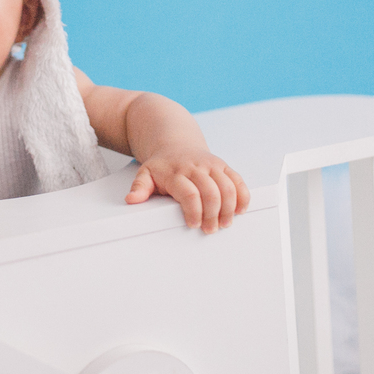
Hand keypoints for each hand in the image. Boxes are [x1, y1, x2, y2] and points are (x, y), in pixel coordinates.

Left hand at [125, 150, 249, 232]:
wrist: (175, 143)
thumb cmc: (161, 165)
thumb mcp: (146, 173)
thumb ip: (139, 187)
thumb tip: (131, 199)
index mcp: (176, 172)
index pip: (189, 193)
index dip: (194, 211)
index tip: (193, 225)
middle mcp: (195, 167)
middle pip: (211, 192)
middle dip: (213, 214)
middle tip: (210, 230)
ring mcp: (211, 165)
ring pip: (227, 187)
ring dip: (229, 208)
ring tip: (225, 223)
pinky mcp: (223, 165)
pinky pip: (237, 180)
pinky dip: (242, 196)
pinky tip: (240, 210)